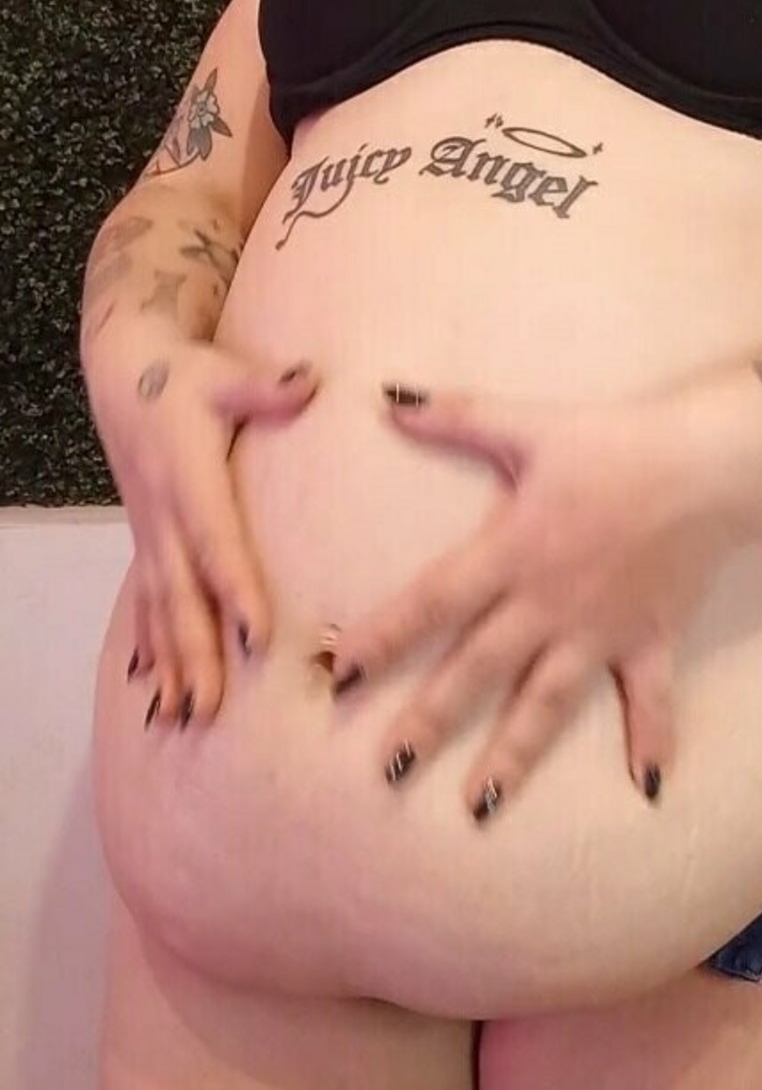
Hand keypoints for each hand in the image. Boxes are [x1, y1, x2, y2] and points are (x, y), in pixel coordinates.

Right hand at [92, 337, 319, 726]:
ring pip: (157, 609)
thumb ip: (267, 386)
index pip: (215, 540)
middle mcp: (162, 515)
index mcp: (188, 477)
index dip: (234, 586)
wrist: (123, 371)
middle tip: (209, 708)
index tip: (256, 633)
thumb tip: (310, 383)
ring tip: (181, 718)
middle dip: (194, 653)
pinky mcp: (145, 541)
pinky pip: (143, 603)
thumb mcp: (223, 373)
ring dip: (169, 665)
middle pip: (180, 593)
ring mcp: (149, 533)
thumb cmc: (183, 375)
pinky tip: (153, 692)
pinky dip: (149, 649)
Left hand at [320, 379, 735, 820]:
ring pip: (547, 704)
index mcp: (510, 551)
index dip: (382, 636)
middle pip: (477, 671)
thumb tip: (387, 401)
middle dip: (430, 722)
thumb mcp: (530, 424)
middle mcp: (547, 603)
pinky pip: (650, 698)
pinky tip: (648, 788)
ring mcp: (600, 630)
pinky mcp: (651, 637)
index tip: (338, 675)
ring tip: (480, 807)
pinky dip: (653, 740)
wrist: (711, 465)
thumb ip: (457, 416)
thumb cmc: (616, 442)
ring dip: (514, 756)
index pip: (431, 601)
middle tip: (389, 772)